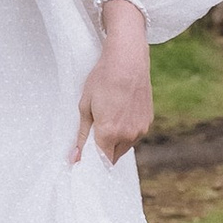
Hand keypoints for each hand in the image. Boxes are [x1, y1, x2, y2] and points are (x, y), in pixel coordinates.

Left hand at [74, 30, 151, 166]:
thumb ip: (82, 135)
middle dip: (102, 153)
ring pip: (125, 147)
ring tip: (107, 121)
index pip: (100, 162)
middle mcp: (128, 135)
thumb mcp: (85, 106)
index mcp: (109, 133)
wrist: (128, 60)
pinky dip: (126, 132)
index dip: (91, 162)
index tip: (83, 160)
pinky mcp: (148, 121)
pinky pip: (135, 135)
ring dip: (115, 143)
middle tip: (93, 138)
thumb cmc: (103, 79)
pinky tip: (119, 114)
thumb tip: (75, 158)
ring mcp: (141, 129)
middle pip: (113, 157)